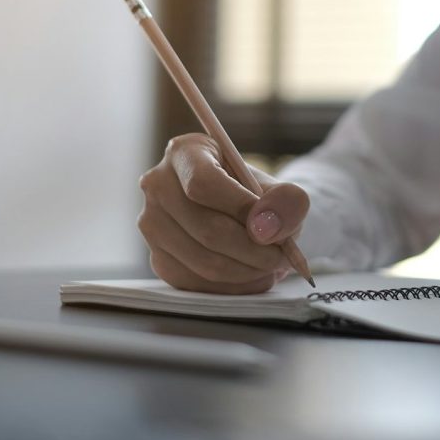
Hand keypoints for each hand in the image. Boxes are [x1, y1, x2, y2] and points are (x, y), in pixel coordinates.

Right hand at [137, 133, 309, 292]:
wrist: (242, 218)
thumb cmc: (257, 198)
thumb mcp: (280, 191)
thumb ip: (287, 201)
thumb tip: (267, 228)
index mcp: (185, 153)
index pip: (203, 183)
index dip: (241, 208)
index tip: (273, 227)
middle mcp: (158, 185)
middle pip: (206, 228)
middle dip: (254, 250)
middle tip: (283, 256)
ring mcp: (153, 225)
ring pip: (204, 261)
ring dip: (248, 271)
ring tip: (272, 265)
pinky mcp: (158, 259)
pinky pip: (199, 284)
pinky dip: (234, 287)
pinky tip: (253, 275)